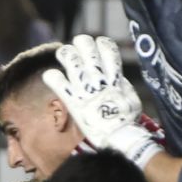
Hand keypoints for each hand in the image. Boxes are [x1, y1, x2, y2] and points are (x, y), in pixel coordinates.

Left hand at [42, 35, 159, 166]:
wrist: (119, 137)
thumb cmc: (127, 120)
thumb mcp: (130, 97)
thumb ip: (121, 84)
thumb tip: (116, 77)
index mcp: (114, 76)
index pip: (108, 48)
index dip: (101, 43)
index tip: (98, 46)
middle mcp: (98, 79)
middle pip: (87, 48)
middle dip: (81, 43)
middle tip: (78, 47)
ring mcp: (84, 88)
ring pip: (70, 59)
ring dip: (65, 54)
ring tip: (63, 56)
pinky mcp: (72, 100)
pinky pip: (57, 81)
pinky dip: (52, 77)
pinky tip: (52, 77)